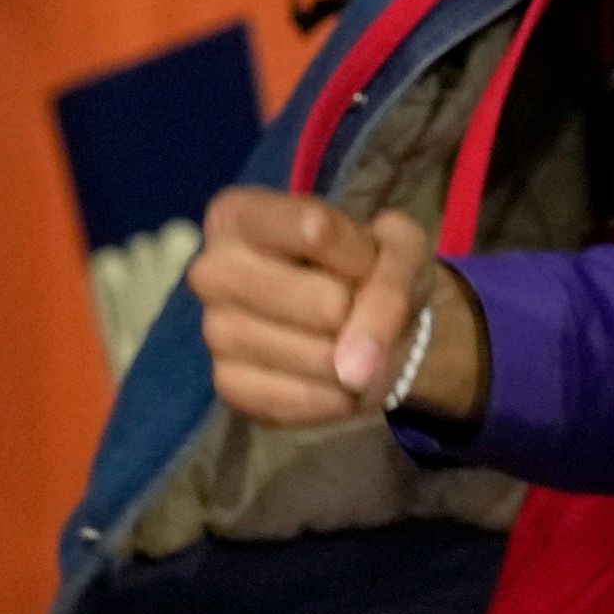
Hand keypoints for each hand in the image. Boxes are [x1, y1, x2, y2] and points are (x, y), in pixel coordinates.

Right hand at [190, 186, 473, 425]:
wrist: (367, 325)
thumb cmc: (372, 267)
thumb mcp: (402, 250)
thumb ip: (391, 289)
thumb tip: (354, 371)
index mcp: (239, 214)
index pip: (313, 230)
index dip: (360, 256)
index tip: (366, 262)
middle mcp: (211, 269)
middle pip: (313, 299)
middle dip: (355, 311)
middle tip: (354, 307)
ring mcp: (213, 331)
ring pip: (308, 355)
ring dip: (350, 360)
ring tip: (349, 344)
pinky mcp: (225, 386)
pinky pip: (292, 400)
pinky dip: (332, 397)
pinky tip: (337, 382)